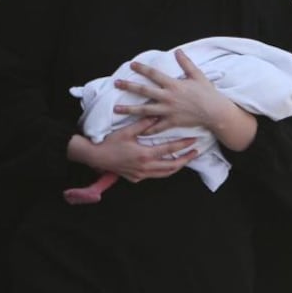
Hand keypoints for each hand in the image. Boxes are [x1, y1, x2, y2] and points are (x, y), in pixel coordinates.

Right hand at [67, 118, 198, 183]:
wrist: (96, 157)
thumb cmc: (110, 143)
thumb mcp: (127, 131)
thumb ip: (143, 124)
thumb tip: (156, 114)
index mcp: (145, 154)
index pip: (170, 150)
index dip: (183, 145)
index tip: (194, 141)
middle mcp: (146, 167)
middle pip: (172, 166)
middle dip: (186, 159)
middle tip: (195, 153)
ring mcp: (141, 174)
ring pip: (165, 173)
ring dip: (176, 167)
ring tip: (185, 160)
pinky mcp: (136, 178)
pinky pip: (154, 176)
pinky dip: (163, 171)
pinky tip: (166, 166)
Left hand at [114, 49, 230, 134]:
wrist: (216, 112)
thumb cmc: (208, 93)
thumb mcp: (197, 75)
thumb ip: (186, 63)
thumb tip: (178, 51)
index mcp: (174, 85)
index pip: (154, 74)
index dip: (142, 68)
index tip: (131, 64)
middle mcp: (168, 97)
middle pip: (144, 91)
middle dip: (129, 86)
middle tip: (116, 83)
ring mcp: (169, 111)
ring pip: (145, 110)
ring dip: (130, 109)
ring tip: (116, 108)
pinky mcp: (172, 122)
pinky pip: (157, 127)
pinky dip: (146, 129)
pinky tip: (136, 130)